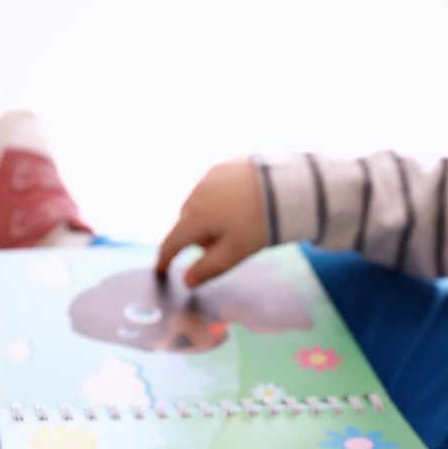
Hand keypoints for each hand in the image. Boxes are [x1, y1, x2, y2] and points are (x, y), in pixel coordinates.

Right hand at [155, 157, 266, 286]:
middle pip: (186, 223)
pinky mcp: (221, 167)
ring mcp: (208, 178)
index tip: (160, 269)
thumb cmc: (261, 222)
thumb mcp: (236, 251)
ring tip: (237, 224)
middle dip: (198, 238)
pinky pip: (210, 190)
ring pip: (197, 205)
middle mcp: (196, 194)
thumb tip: (187, 281)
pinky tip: (238, 205)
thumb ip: (209, 268)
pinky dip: (217, 201)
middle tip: (225, 244)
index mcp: (196, 216)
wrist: (287, 184)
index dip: (164, 258)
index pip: (172, 241)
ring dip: (207, 218)